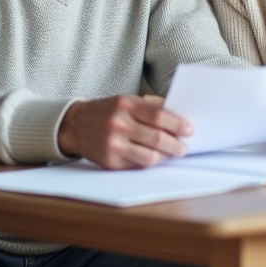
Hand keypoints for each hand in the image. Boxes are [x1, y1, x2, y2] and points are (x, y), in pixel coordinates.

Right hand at [58, 95, 191, 168]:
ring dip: (165, 157)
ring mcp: (114, 145)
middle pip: (157, 138)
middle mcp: (119, 124)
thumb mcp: (126, 100)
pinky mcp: (111, 161)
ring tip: (172, 153)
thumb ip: (151, 107)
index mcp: (125, 105)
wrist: (76, 125)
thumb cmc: (107, 111)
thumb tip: (178, 116)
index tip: (189, 130)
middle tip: (184, 147)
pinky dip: (150, 162)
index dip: (178, 124)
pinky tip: (156, 158)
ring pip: (149, 157)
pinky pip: (137, 165)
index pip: (159, 116)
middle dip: (176, 144)